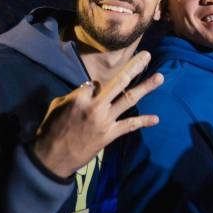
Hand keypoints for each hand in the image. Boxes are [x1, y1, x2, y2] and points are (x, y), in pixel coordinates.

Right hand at [33, 51, 162, 177]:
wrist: (53, 157)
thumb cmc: (51, 129)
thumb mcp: (57, 105)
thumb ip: (76, 95)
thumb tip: (91, 89)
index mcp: (80, 97)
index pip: (97, 82)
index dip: (97, 86)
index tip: (93, 92)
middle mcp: (96, 106)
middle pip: (119, 81)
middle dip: (135, 66)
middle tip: (147, 56)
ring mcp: (105, 121)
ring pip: (129, 99)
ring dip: (146, 87)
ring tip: (160, 77)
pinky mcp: (110, 135)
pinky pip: (129, 126)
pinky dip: (143, 122)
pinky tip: (156, 119)